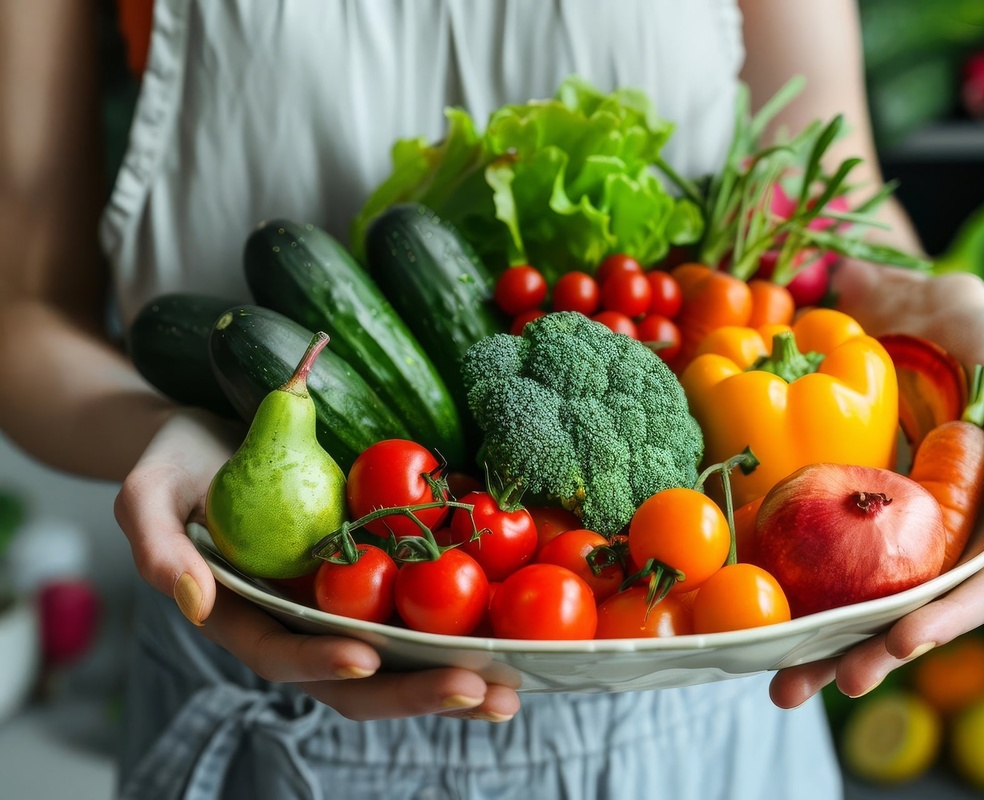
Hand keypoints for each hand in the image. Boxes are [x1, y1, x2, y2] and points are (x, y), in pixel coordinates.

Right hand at [113, 408, 519, 721]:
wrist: (216, 438)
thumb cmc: (177, 463)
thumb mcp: (148, 492)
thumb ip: (156, 546)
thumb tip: (193, 603)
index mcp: (244, 618)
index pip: (281, 653)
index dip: (319, 662)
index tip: (365, 656)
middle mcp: (298, 624)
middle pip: (356, 678)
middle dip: (415, 692)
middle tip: (479, 692)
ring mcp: (340, 606)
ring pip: (399, 659)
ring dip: (454, 678)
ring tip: (511, 689)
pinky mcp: (376, 579)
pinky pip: (420, 613)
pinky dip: (463, 631)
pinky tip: (512, 637)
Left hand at [769, 261, 983, 707]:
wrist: (894, 303)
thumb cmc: (963, 326)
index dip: (950, 618)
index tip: (903, 642)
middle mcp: (952, 532)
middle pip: (922, 607)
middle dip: (881, 650)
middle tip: (839, 680)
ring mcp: (898, 529)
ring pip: (872, 601)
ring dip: (834, 648)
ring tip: (789, 686)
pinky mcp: (850, 519)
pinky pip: (829, 567)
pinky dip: (803, 603)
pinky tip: (769, 636)